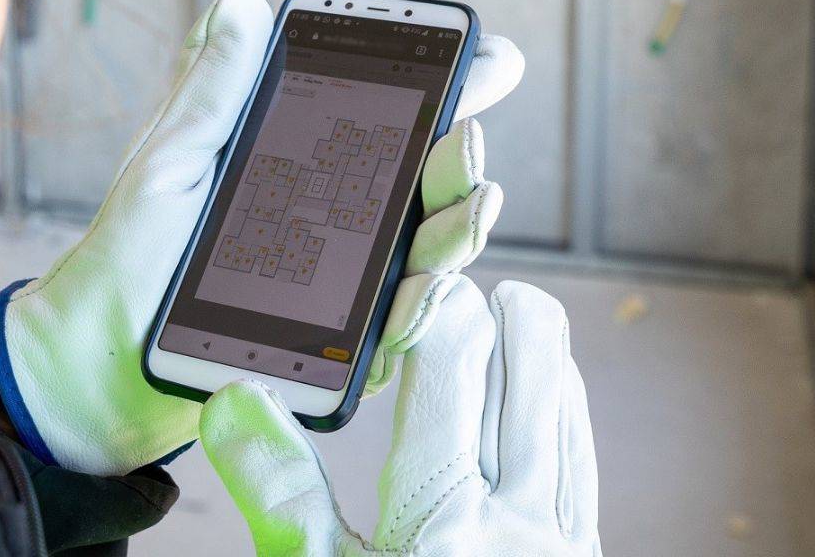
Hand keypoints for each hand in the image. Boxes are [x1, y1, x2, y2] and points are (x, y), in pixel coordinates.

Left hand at [0, 0, 523, 474]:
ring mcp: (345, 287)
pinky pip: (393, 333)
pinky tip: (428, 289)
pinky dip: (420, 311)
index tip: (488, 59)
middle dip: (462, 159)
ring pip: (427, 256)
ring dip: (460, 230)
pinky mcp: (336, 352)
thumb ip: (214, 87)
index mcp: (305, 164)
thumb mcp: (172, 156)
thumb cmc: (129, 251)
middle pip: (428, 186)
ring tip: (474, 204)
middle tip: (467, 139)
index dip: (450, 88)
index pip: (392, 120)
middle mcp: (339, 222)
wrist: (95, 355)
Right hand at [200, 277, 601, 556]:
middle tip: (452, 284)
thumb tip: (230, 399)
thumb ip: (279, 494)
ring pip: (566, 399)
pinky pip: (584, 452)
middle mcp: (519, 514)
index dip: (434, 302)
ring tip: (501, 311)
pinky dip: (563, 402)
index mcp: (441, 513)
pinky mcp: (584, 549)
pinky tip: (547, 390)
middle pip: (531, 360)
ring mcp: (564, 535)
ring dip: (537, 347)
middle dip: (494, 308)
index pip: (452, 360)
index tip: (408, 283)